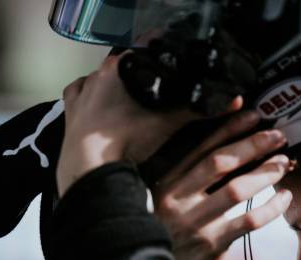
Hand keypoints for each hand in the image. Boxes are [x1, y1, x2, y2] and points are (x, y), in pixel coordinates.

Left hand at [57, 53, 241, 195]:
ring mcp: (81, 95)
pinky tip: (101, 113)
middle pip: (122, 66)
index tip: (167, 68)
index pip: (142, 49)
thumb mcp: (169, 124)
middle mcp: (95, 77)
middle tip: (153, 93)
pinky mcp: (71, 114)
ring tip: (128, 106)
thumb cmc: (125, 141)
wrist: (92, 168)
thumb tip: (229, 103)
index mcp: (118, 69)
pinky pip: (79, 100)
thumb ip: (199, 111)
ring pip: (98, 81)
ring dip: (111, 89)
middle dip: (137, 76)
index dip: (158, 57)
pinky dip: (89, 103)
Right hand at [153, 110, 292, 259]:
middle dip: (252, 145)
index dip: (229, 128)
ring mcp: (192, 223)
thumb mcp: (169, 202)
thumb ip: (193, 180)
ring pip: (236, 189)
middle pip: (220, 163)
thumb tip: (236, 153)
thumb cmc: (166, 235)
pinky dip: (271, 208)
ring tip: (284, 163)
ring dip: (264, 173)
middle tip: (277, 136)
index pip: (200, 148)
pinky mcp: (209, 246)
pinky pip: (247, 221)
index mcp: (166, 182)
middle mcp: (176, 199)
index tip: (253, 114)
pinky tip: (284, 198)